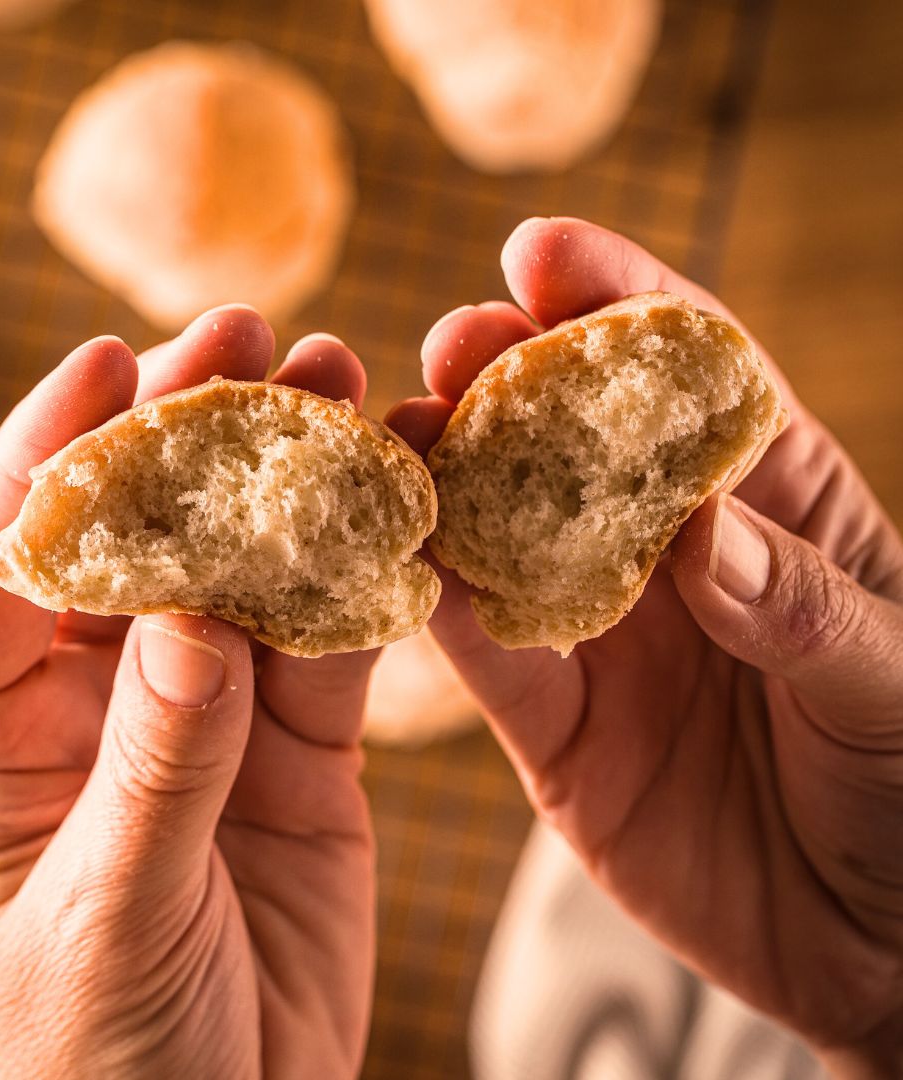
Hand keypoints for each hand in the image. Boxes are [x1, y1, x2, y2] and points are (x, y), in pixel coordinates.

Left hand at [0, 309, 376, 1079]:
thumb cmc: (116, 1055)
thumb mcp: (111, 916)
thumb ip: (155, 767)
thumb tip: (195, 624)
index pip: (3, 563)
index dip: (50, 452)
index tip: (111, 360)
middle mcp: (95, 698)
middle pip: (135, 535)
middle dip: (184, 431)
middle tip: (248, 336)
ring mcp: (204, 709)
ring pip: (245, 568)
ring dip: (290, 480)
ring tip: (340, 382)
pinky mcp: (294, 741)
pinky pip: (331, 637)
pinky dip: (367, 575)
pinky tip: (401, 502)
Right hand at [388, 218, 902, 1078]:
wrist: (869, 945)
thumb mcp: (894, 687)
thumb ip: (802, 606)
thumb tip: (700, 535)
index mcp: (772, 504)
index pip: (695, 379)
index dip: (620, 303)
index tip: (543, 249)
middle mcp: (668, 552)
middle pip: (575, 440)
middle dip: (512, 376)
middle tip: (455, 342)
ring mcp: (601, 632)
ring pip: (505, 536)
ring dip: (447, 483)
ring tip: (397, 437)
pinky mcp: (551, 721)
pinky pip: (484, 655)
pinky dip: (437, 610)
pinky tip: (397, 565)